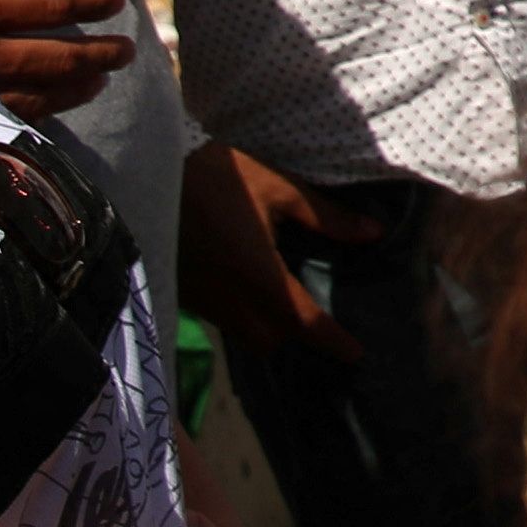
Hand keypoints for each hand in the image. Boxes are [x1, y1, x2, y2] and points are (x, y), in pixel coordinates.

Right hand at [0, 0, 130, 117]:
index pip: (50, 7)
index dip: (88, 4)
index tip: (114, 3)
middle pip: (55, 59)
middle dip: (97, 54)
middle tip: (126, 51)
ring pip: (36, 96)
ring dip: (75, 89)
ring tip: (99, 81)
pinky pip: (0, 121)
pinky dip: (34, 117)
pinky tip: (48, 110)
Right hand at [178, 140, 364, 362]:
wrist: (153, 171)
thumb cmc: (222, 176)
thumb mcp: (279, 188)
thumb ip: (326, 217)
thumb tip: (373, 234)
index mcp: (258, 274)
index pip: (302, 321)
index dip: (332, 341)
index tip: (356, 354)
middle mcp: (229, 297)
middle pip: (268, 339)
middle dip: (292, 334)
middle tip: (314, 315)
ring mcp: (201, 300)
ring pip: (241, 333)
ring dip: (263, 325)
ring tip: (283, 301)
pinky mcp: (183, 293)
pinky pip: (218, 318)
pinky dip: (238, 313)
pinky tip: (246, 286)